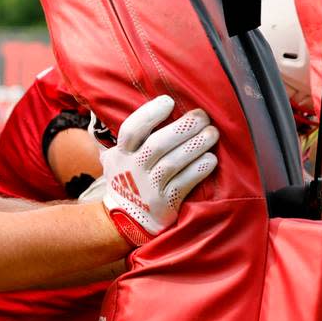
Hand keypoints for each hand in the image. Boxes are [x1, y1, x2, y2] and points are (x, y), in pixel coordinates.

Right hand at [82, 96, 218, 246]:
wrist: (125, 220)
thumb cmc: (126, 179)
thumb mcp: (112, 158)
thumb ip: (118, 137)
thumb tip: (109, 107)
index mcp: (122, 153)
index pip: (132, 130)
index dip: (149, 114)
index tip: (169, 101)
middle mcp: (134, 169)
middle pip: (158, 144)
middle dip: (183, 128)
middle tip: (202, 116)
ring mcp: (149, 187)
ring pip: (173, 163)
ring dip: (195, 146)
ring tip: (212, 133)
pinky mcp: (164, 203)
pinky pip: (183, 184)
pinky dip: (198, 171)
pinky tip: (211, 159)